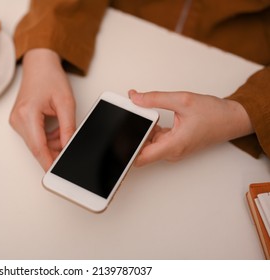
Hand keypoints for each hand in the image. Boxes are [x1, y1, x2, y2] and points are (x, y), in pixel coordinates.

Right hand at [9, 49, 75, 170]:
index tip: (55, 174)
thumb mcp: (66, 103)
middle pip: (37, 147)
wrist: (39, 64)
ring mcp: (17, 121)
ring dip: (52, 143)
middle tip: (69, 150)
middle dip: (54, 151)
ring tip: (62, 128)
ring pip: (36, 144)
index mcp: (27, 114)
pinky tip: (56, 128)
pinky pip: (35, 137)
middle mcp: (18, 119)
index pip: (38, 147)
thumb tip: (68, 146)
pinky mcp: (20, 121)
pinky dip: (47, 137)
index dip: (48, 162)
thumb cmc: (50, 77)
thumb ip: (68, 127)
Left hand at [128, 90, 253, 165]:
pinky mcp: (173, 144)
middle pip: (141, 150)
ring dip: (140, 131)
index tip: (115, 142)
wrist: (232, 119)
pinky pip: (155, 139)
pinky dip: (149, 129)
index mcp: (173, 146)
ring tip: (136, 114)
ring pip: (147, 144)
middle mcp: (171, 152)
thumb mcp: (183, 100)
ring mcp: (172, 149)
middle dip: (130, 136)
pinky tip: (148, 116)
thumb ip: (155, 99)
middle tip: (124, 118)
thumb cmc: (214, 114)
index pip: (140, 158)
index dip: (125, 152)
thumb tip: (135, 98)